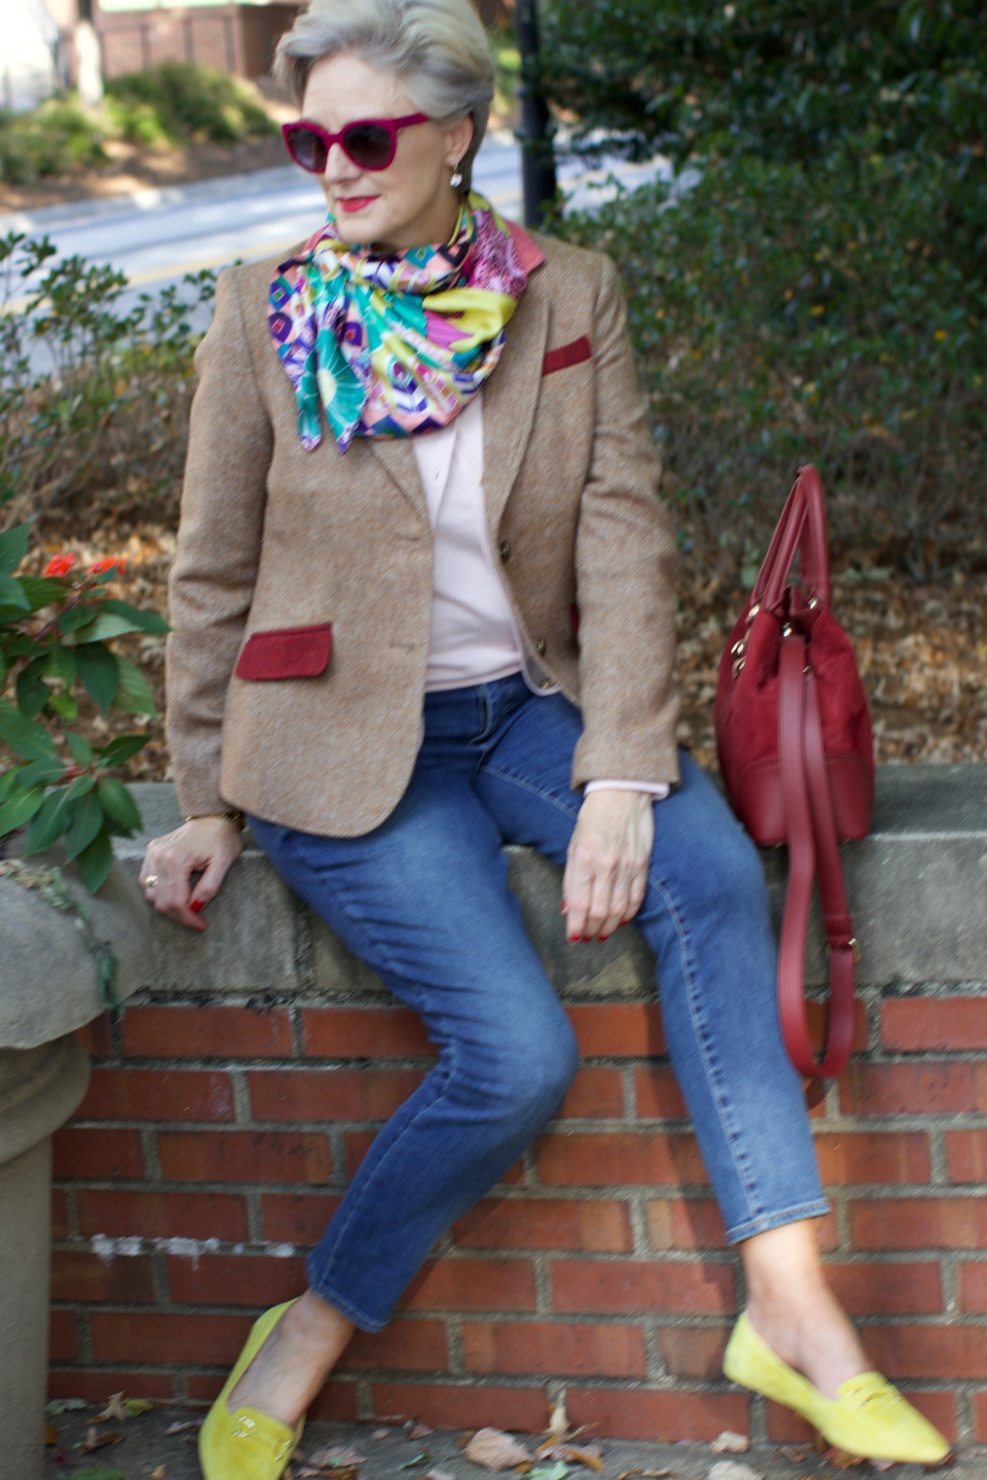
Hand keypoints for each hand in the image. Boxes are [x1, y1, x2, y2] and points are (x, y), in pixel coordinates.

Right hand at [139, 816, 244, 930]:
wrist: (212, 817)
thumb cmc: (222, 839)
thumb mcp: (223, 863)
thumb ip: (210, 886)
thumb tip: (196, 907)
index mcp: (177, 859)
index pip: (176, 901)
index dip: (188, 918)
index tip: (201, 925)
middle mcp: (159, 856)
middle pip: (161, 901)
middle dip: (179, 916)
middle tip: (195, 921)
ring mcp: (152, 853)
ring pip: (150, 894)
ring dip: (167, 907)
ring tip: (186, 909)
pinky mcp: (150, 852)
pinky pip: (145, 881)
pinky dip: (157, 893)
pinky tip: (173, 895)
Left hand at [562, 789, 653, 942]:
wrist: (621, 793)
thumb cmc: (592, 819)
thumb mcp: (573, 846)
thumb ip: (571, 878)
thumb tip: (570, 909)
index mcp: (584, 860)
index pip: (579, 904)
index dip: (576, 926)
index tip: (574, 937)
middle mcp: (606, 865)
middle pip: (600, 912)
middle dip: (592, 930)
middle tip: (588, 937)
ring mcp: (626, 865)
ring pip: (619, 909)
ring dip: (609, 927)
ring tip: (602, 933)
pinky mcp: (642, 863)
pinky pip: (636, 897)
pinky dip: (628, 913)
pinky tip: (621, 920)